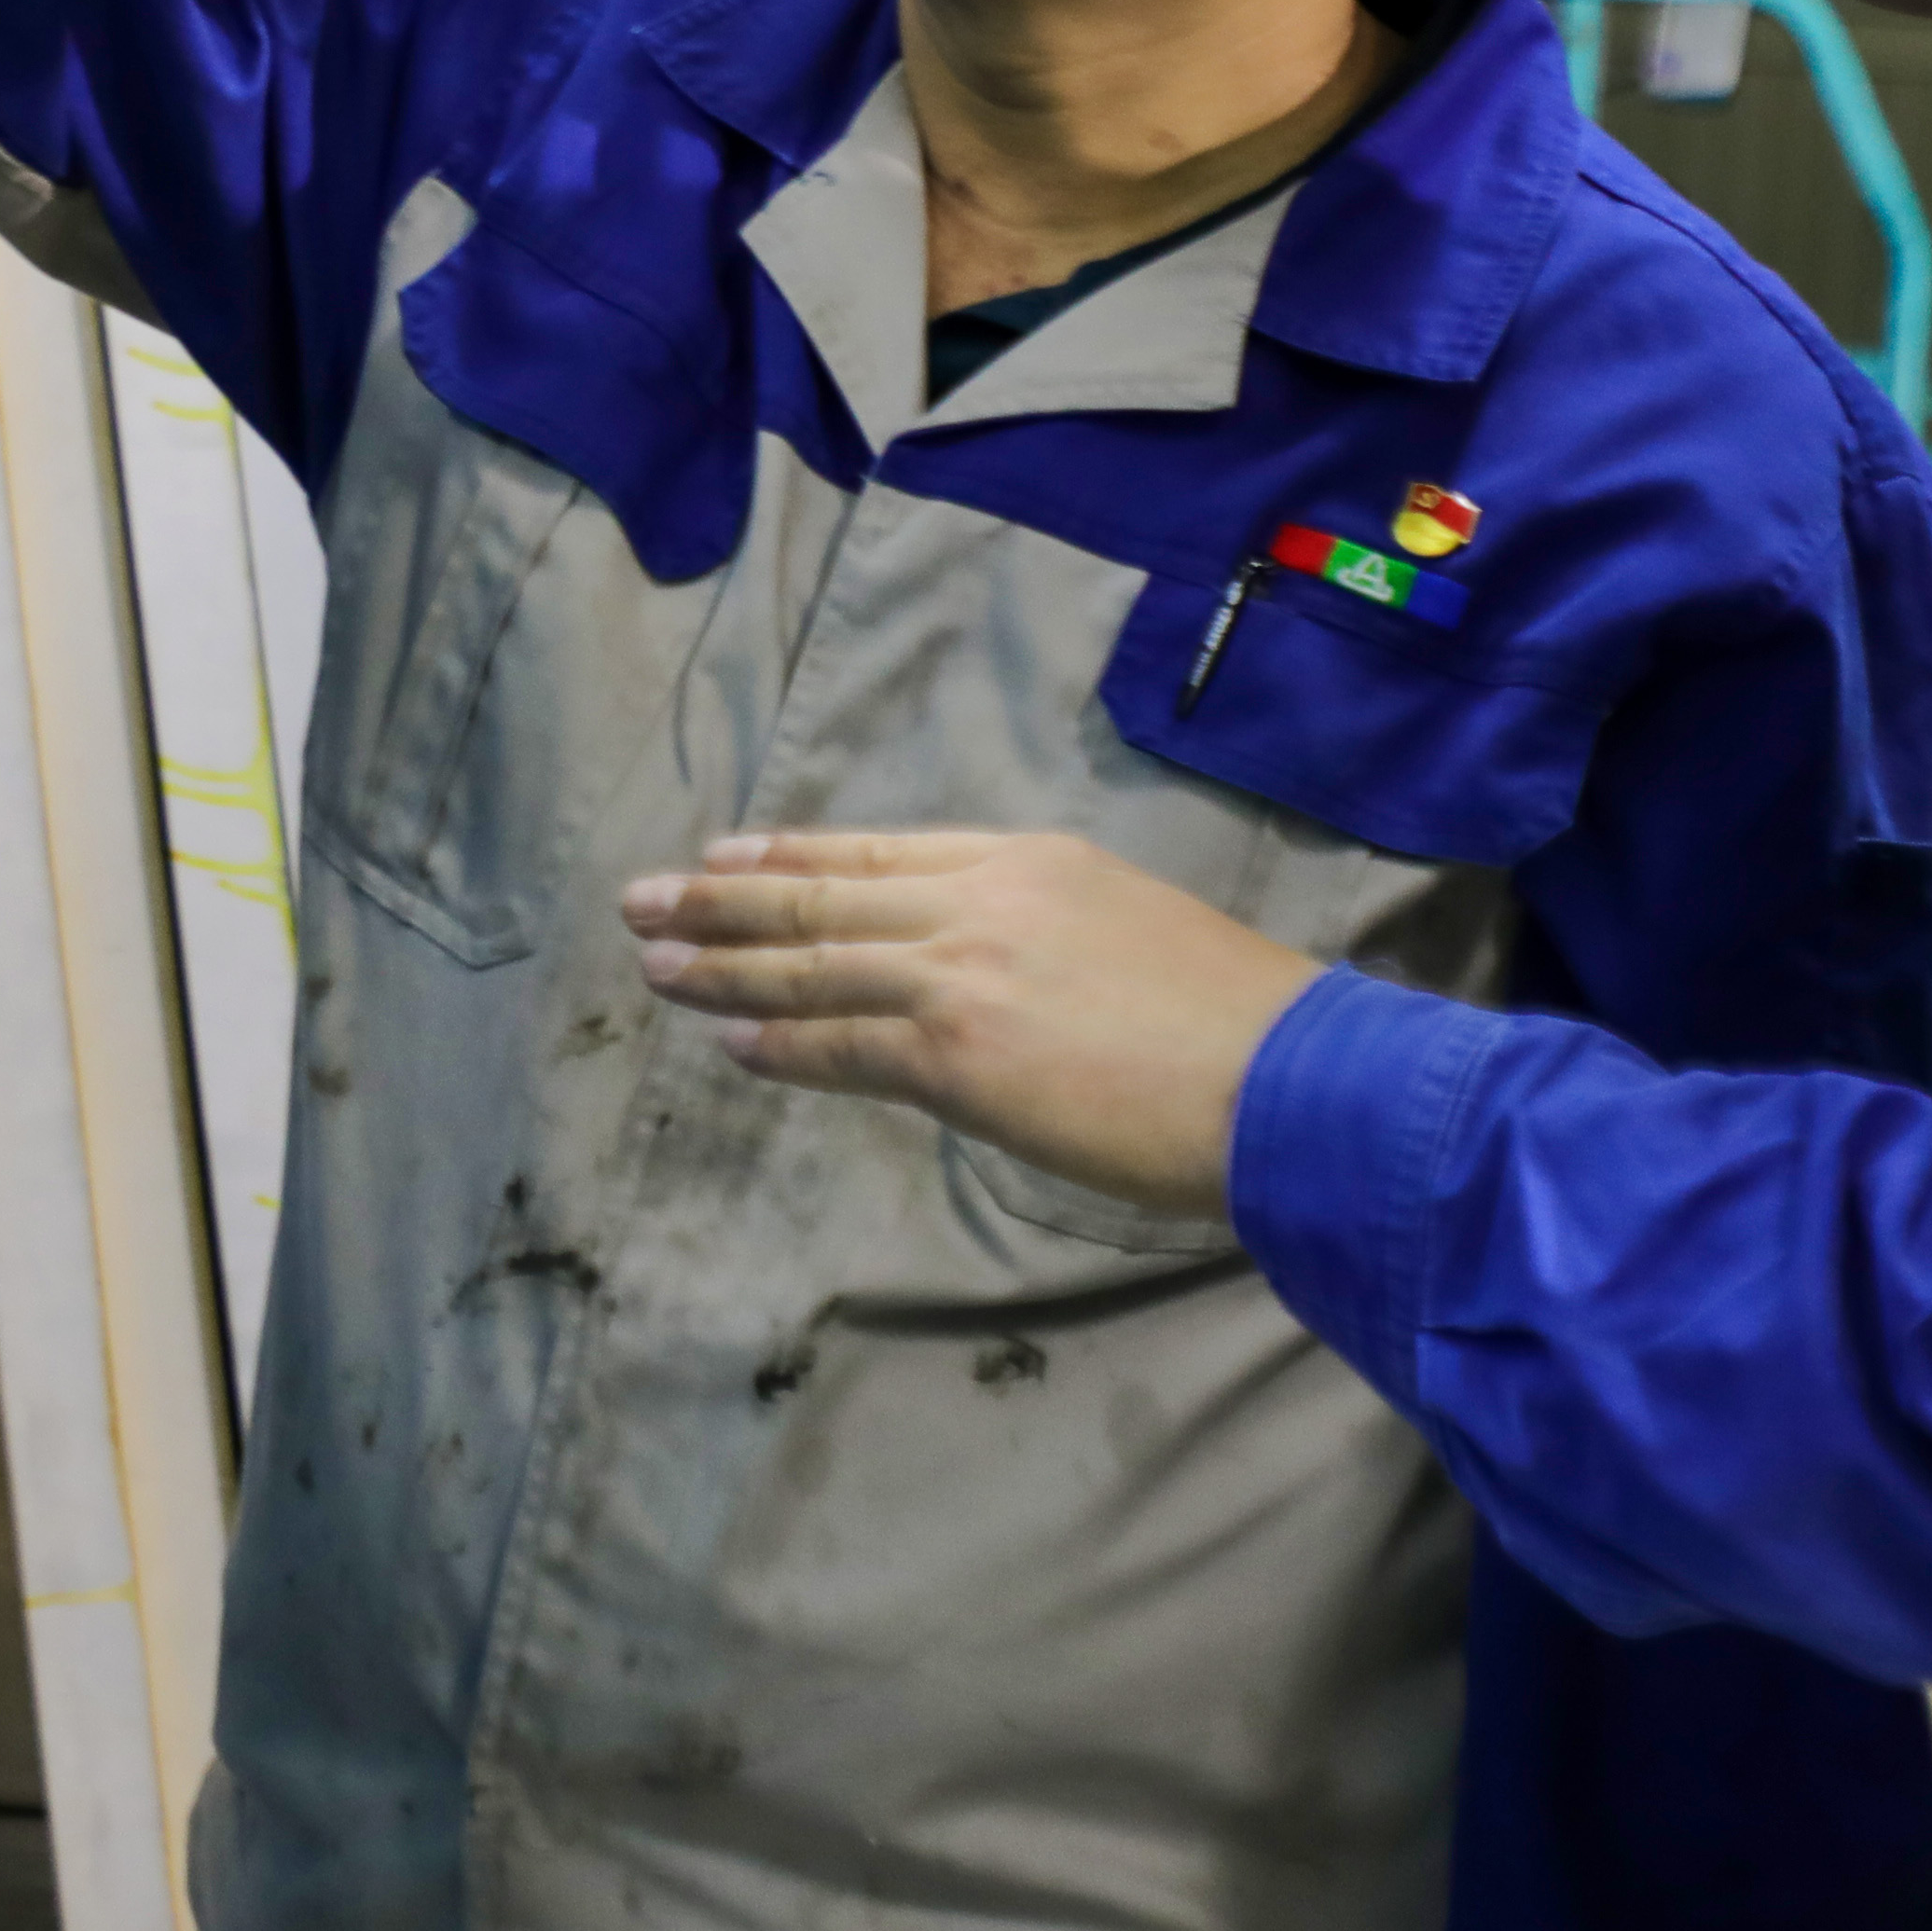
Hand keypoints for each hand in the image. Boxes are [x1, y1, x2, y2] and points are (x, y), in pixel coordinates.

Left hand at [621, 830, 1319, 1222]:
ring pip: (815, 964)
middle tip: (645, 899)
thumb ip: (1050, 937)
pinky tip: (733, 1043)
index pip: (883, 854)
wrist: (1286, 1078)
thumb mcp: (1132, 932)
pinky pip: (842, 1046)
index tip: (729, 853)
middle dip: (725, 898)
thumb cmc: (1239, 1025)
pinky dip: (781, 1044)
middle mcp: (981, 900)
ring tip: (657, 963)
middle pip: (825, 895)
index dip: (796, 855)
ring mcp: (961, 973)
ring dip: (726, 967)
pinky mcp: (955, 1054)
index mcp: (1030, 861)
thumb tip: (1001, 977)